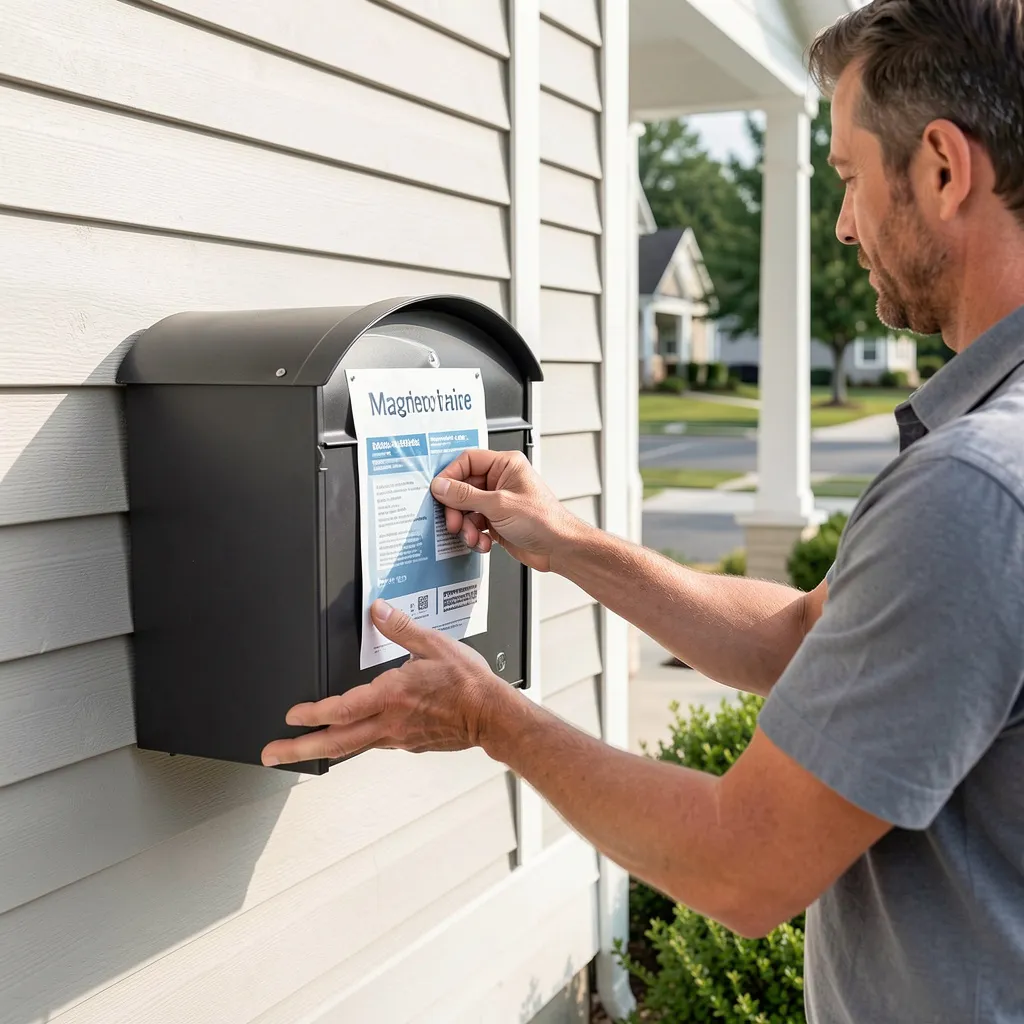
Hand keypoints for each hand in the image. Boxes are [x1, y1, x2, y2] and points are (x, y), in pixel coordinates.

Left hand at [260, 600, 509, 765]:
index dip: (312, 714)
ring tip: (301, 749)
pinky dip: (353, 742)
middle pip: (335, 742)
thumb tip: (378, 610)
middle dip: (298, 749)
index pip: (341, 710)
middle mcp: (389, 723)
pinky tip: (351, 735)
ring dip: (322, 748)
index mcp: (391, 696)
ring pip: (351, 746)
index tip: (291, 715)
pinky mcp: (408, 744)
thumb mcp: (433, 644)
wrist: (493, 715)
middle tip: (271, 754)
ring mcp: (397, 738)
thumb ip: (400, 627)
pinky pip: (373, 743)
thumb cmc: (467, 683)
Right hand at [431, 449, 583, 571]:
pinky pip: (474, 524)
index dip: (450, 476)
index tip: (438, 492)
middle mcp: (501, 480)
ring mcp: (498, 501)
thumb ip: (466, 496)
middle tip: (454, 522)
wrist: (559, 549)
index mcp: (506, 465)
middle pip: (463, 488)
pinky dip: (475, 535)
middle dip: (456, 509)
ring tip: (472, 537)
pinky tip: (483, 543)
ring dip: (465, 526)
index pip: (468, 460)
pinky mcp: (497, 520)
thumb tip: (441, 486)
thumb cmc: (544, 521)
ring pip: (466, 509)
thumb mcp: (499, 505)